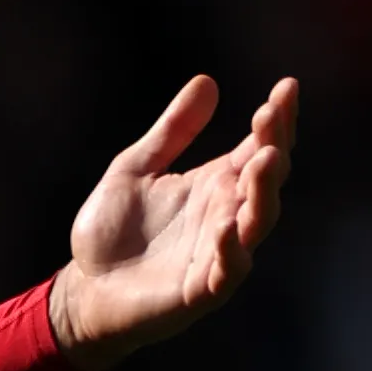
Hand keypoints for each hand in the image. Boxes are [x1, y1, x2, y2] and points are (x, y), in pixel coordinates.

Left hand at [49, 74, 298, 370]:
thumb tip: (207, 81)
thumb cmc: (113, 232)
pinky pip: (227, 271)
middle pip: (267, 179)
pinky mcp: (201, 289)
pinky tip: (226, 227)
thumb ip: (171, 131)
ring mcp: (219, 253)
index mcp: (217, 184)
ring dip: (263, 191)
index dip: (277, 119)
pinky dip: (231, 250)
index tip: (286, 86)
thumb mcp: (134, 169)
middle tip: (270, 115)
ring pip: (257, 222)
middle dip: (273, 147)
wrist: (85, 289)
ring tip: (264, 159)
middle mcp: (228, 215)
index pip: (260, 146)